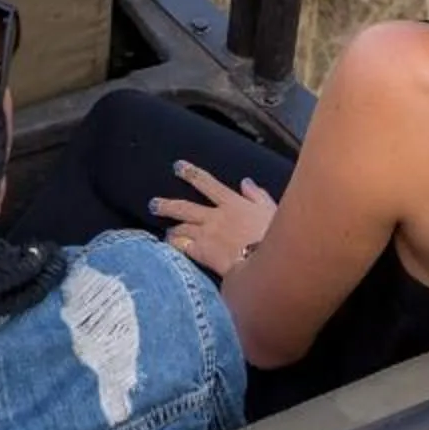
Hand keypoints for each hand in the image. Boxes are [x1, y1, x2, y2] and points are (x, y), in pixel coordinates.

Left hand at [153, 160, 276, 279]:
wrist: (268, 262)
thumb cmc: (275, 236)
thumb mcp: (272, 210)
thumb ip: (258, 195)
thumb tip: (246, 182)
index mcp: (232, 203)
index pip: (206, 183)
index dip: (190, 173)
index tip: (178, 167)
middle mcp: (215, 216)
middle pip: (185, 207)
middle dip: (167, 204)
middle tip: (153, 203)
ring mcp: (206, 235)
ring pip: (181, 228)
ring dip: (172, 229)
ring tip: (166, 232)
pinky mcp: (203, 253)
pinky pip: (183, 248)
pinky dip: (175, 247)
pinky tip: (169, 248)